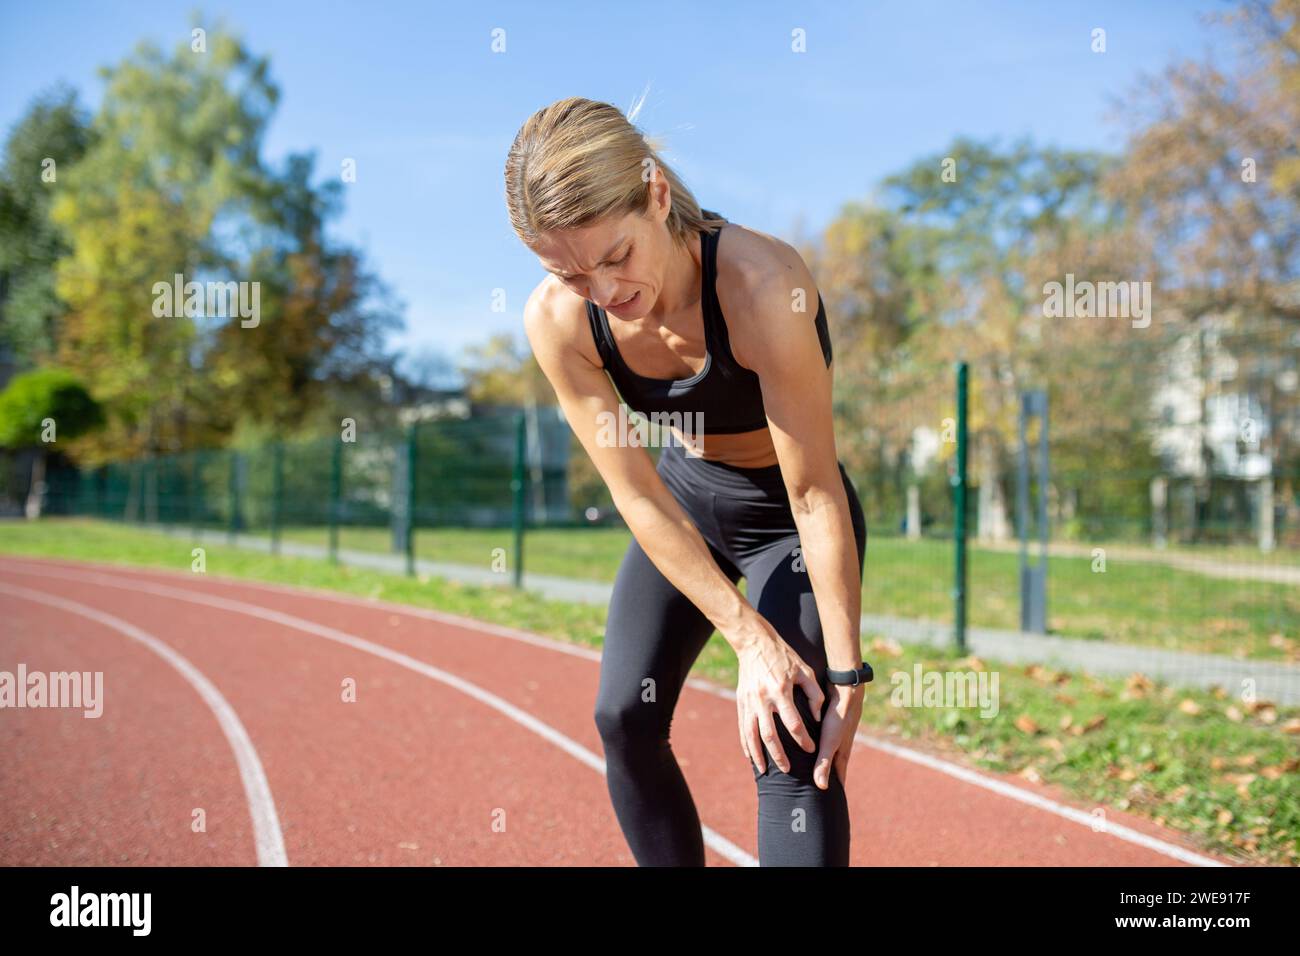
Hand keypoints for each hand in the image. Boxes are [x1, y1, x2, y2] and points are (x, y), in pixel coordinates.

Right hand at [733, 621, 824, 774]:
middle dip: (779, 755)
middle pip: (769, 734)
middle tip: (788, 770)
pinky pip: (742, 726)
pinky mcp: (741, 701)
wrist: (754, 642)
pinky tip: (750, 756)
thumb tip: (817, 718)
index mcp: (780, 690)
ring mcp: (749, 701)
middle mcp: (762, 698)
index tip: (811, 748)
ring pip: (751, 734)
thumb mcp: (805, 670)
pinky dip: (746, 743)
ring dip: (758, 754)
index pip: (793, 722)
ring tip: (764, 770)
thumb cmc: (784, 656)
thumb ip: (814, 695)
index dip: (803, 738)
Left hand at [813, 683, 864, 789]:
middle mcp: (839, 745)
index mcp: (842, 753)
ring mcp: (835, 734)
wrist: (845, 689)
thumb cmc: (838, 717)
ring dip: (821, 762)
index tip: (831, 806)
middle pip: (833, 767)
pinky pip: (821, 739)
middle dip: (827, 779)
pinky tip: (808, 745)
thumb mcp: (830, 742)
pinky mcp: (829, 723)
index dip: (835, 791)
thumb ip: (824, 762)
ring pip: (827, 753)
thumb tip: (821, 787)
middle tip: (819, 793)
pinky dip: (816, 746)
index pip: (839, 778)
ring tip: (812, 771)